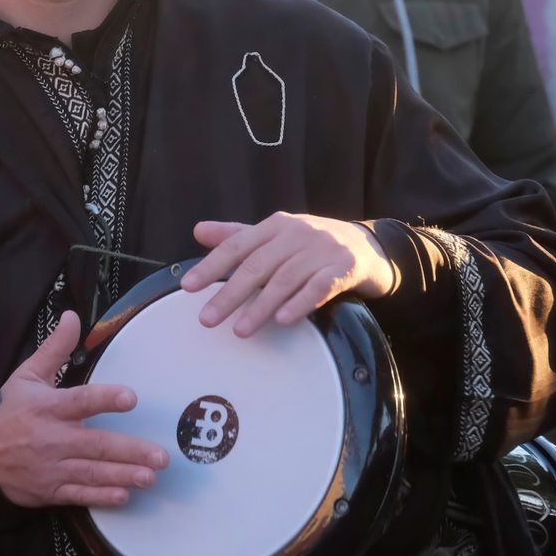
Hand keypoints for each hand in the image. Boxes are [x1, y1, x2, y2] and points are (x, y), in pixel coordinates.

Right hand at [0, 313, 169, 508]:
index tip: (130, 398)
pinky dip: (100, 497)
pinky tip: (123, 496)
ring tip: (150, 476)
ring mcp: (51, 467)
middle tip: (161, 455)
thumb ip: (54, 349)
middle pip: (95, 444)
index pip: (80, 401)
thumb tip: (73, 317)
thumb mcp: (26, 376)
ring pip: (92, 472)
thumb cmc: (7, 412)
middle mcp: (52, 438)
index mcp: (48, 407)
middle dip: (130, 451)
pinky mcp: (50, 490)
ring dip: (123, 475)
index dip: (105, 399)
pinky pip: (79, 494)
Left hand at [180, 213, 397, 337]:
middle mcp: (297, 233)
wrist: (368, 246)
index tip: (187, 287)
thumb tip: (198, 231)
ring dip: (261, 307)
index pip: (237, 245)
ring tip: (241, 330)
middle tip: (207, 319)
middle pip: (258, 266)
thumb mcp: (275, 235)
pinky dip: (300, 303)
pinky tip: (283, 320)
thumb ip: (237, 236)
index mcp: (276, 224)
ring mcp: (322, 250)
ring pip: (285, 279)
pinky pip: (319, 287)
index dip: (211, 266)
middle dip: (230, 294)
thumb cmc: (312, 245)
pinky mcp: (344, 268)